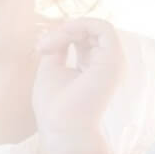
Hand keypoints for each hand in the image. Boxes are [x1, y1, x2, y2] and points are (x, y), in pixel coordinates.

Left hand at [33, 17, 125, 145]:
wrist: (62, 128)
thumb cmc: (55, 107)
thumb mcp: (51, 69)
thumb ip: (58, 49)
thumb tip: (57, 33)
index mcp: (93, 66)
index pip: (83, 37)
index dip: (61, 35)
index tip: (41, 48)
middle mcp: (106, 63)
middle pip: (89, 30)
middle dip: (63, 30)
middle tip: (43, 46)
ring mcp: (112, 61)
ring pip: (97, 25)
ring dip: (70, 28)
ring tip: (50, 44)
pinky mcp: (113, 60)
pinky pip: (103, 27)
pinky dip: (80, 25)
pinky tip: (63, 37)